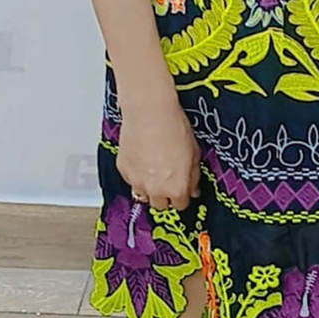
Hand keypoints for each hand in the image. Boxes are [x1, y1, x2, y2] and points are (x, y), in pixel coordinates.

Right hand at [115, 93, 200, 210]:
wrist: (150, 113)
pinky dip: (136, 174)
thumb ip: (193, 176)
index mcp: (177, 188)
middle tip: (167, 179)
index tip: (181, 188)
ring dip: (149, 187)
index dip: (182, 195)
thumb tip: (193, 189)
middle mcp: (155, 190)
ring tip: (153, 170)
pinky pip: (131, 180)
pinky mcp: (124, 171)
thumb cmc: (173, 128)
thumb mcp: (194, 153)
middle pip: (161, 205)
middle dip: (165, 195)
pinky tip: (142, 159)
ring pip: (143, 195)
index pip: (181, 205)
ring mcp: (137, 181)